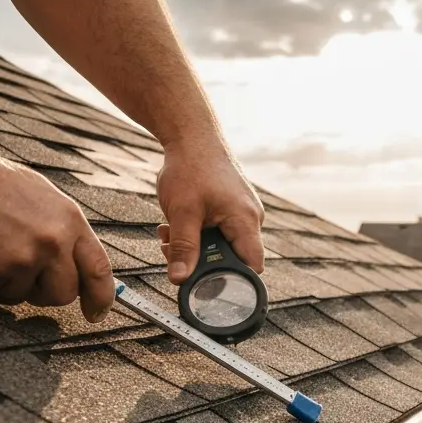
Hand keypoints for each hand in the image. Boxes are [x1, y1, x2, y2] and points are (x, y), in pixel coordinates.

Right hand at [0, 153, 113, 321]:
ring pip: (22, 297)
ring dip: (6, 283)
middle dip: (46, 292)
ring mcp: (17, 260)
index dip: (101, 298)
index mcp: (69, 222)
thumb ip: (64, 232)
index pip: (99, 271)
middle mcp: (49, 244)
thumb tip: (80, 265)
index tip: (97, 313)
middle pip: (62, 295)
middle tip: (25, 273)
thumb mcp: (43, 197)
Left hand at [155, 140, 263, 283]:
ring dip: (193, 244)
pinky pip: (217, 230)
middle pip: (232, 258)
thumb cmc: (192, 166)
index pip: (252, 266)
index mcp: (246, 222)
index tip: (209, 288)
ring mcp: (241, 212)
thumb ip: (182, 248)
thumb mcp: (182, 212)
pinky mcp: (231, 207)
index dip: (235, 281)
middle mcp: (250, 219)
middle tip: (173, 252)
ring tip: (168, 233)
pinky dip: (196, 231)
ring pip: (220, 244)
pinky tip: (177, 222)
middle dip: (201, 260)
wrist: (192, 135)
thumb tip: (179, 279)